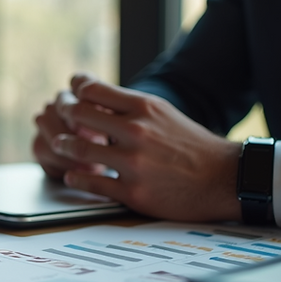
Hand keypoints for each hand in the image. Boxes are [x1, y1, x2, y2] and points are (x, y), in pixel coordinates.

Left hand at [47, 73, 241, 221]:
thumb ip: (128, 106)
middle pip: (78, 114)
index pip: (92, 89)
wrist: (224, 179)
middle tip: (57, 117)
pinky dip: (75, 176)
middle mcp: (137, 132)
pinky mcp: (133, 192)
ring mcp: (133, 163)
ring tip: (61, 144)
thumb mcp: (163, 114)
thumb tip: (91, 93)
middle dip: (62, 113)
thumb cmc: (190, 145)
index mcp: (144, 108)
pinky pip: (90, 183)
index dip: (74, 89)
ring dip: (63, 145)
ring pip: (79, 148)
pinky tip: (72, 173)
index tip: (69, 93)